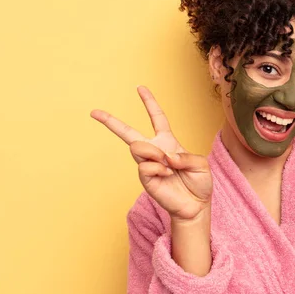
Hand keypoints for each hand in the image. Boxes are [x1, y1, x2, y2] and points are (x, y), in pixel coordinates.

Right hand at [90, 86, 211, 220]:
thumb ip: (185, 156)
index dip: (150, 103)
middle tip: (94, 112)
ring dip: (153, 152)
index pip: (157, 118)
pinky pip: (145, 166)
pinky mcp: (145, 179)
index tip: (140, 88)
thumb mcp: (201, 164)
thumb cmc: (199, 183)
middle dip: (110, 122)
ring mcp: (148, 165)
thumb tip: (165, 156)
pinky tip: (166, 175)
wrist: (196, 205)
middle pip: (129, 133)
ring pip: (137, 147)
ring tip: (167, 164)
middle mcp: (155, 151)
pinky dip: (158, 168)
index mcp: (168, 142)